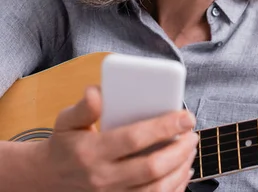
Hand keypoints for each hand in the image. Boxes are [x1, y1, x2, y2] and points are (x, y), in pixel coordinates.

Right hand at [32, 86, 197, 191]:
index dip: (164, 127)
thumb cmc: (66, 144)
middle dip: (180, 150)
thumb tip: (98, 91)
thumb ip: (84, 107)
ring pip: (157, 189)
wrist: (49, 179)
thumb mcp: (66, 121)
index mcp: (91, 152)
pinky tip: (183, 171)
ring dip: (180, 169)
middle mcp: (103, 177)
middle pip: (151, 168)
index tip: (187, 117)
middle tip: (192, 134)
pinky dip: (175, 187)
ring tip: (190, 150)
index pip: (134, 139)